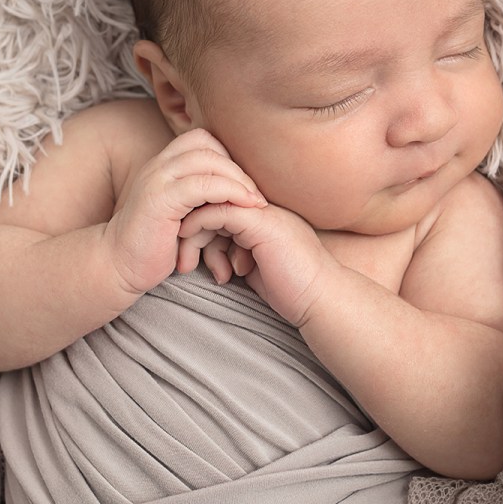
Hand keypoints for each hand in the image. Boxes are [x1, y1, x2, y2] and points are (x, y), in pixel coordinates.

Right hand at [102, 128, 266, 295]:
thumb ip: (198, 195)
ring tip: (257, 202)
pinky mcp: (160, 200)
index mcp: (162, 165)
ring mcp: (157, 180)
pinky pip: (203, 185)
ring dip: (239, 179)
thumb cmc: (153, 244)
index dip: (227, 155)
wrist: (118, 266)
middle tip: (258, 193)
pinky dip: (230, 193)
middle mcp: (158, 166)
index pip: (201, 139)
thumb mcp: (180, 213)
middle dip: (238, 165)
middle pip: (206, 143)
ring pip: (207, 160)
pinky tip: (245, 208)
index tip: (245, 183)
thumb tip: (237, 190)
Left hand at [178, 199, 337, 325]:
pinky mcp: (261, 222)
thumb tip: (215, 254)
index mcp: (264, 217)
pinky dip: (199, 227)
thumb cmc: (292, 290)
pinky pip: (220, 213)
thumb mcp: (256, 267)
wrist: (321, 299)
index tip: (184, 254)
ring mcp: (264, 212)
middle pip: (213, 204)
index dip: (199, 228)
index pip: (222, 208)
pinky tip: (191, 251)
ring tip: (188, 267)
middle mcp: (264, 209)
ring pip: (212, 206)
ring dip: (192, 237)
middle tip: (181, 262)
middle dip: (190, 232)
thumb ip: (238, 253)